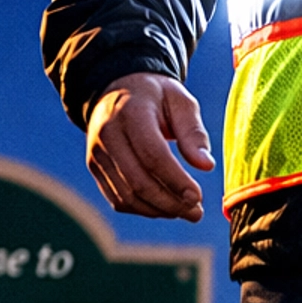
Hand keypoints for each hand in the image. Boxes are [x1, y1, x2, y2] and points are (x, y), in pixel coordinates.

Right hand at [85, 73, 213, 221]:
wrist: (119, 90)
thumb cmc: (157, 97)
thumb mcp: (181, 102)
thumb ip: (194, 132)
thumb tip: (206, 166)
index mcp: (131, 112)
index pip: (152, 155)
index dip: (175, 180)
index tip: (198, 196)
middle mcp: (108, 134)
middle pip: (138, 181)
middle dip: (170, 202)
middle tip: (196, 212)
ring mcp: (97, 153)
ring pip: (127, 195)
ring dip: (158, 210)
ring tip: (185, 211)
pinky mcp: (95, 168)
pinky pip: (118, 198)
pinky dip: (143, 209)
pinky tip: (165, 208)